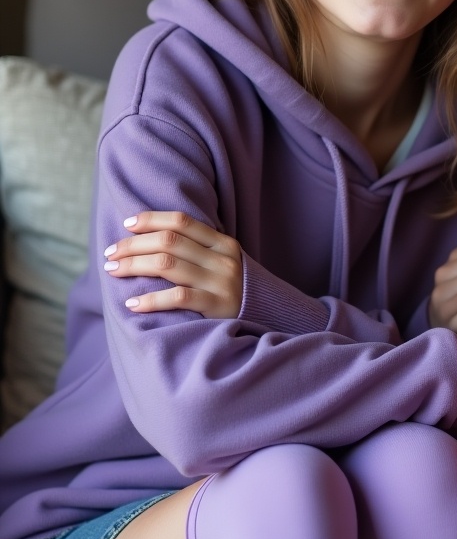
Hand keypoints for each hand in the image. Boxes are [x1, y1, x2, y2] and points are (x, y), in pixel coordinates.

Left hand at [102, 211, 242, 318]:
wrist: (265, 318)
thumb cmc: (231, 289)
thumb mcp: (222, 262)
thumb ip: (197, 248)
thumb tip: (147, 237)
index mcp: (223, 243)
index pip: (182, 221)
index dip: (151, 220)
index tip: (127, 225)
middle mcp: (223, 259)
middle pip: (168, 241)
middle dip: (132, 245)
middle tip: (110, 254)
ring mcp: (221, 282)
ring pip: (167, 265)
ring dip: (133, 266)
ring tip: (113, 270)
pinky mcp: (217, 306)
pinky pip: (177, 298)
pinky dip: (150, 299)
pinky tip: (132, 304)